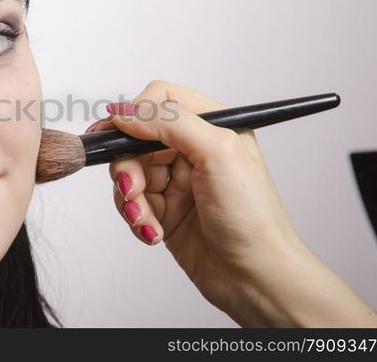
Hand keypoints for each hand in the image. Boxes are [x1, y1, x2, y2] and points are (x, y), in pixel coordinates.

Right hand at [89, 80, 376, 325]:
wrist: (254, 277)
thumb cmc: (252, 218)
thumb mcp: (218, 153)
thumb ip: (170, 122)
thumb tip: (126, 111)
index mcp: (211, 125)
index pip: (161, 98)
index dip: (136, 114)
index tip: (121, 136)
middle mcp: (191, 149)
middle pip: (135, 138)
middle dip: (127, 166)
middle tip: (132, 188)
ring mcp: (176, 180)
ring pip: (127, 172)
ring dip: (130, 197)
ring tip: (145, 218)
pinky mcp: (163, 209)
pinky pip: (131, 202)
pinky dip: (136, 217)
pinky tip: (154, 232)